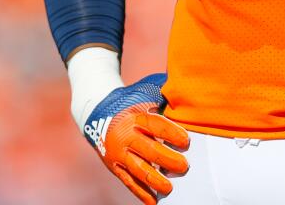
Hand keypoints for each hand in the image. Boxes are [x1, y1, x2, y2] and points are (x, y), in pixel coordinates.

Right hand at [82, 73, 189, 204]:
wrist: (97, 112)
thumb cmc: (132, 101)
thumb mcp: (144, 92)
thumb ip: (163, 94)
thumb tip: (186, 90)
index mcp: (135, 116)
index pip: (155, 124)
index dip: (171, 132)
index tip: (187, 141)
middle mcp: (125, 136)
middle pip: (148, 150)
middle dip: (167, 159)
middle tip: (184, 166)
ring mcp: (119, 153)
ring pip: (138, 169)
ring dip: (155, 180)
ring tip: (170, 188)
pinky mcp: (115, 166)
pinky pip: (129, 182)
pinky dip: (141, 193)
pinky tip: (154, 201)